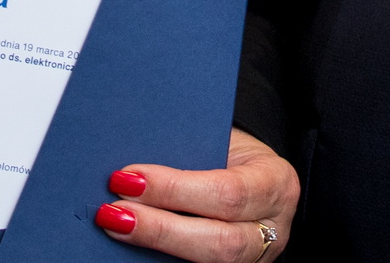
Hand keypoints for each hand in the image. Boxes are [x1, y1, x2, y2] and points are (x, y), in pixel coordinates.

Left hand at [92, 129, 299, 259]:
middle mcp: (273, 229)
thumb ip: (185, 152)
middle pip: (219, 242)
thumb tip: (128, 164)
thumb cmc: (228, 149)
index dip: (174, 189)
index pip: (227, 192)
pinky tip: (129, 249)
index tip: (128, 178)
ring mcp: (257, 259)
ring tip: (116, 228)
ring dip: (156, 248)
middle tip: (113, 212)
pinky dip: (160, 260)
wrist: (249, 170)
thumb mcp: (220, 139)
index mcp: (275, 183)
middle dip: (160, 229)